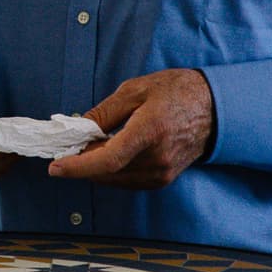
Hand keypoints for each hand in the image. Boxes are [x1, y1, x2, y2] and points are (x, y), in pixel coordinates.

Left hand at [49, 69, 216, 188]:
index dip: (78, 167)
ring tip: (87, 147)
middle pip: (107, 173)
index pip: (107, 160)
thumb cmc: (175, 92)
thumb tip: (78, 129)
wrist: (216, 107)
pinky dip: (112, 172)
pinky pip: (128, 181)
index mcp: (149, 132)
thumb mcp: (134, 90)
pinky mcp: (164, 178)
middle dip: (82, 163)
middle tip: (68, 148)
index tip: (55, 167)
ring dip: (96, 169)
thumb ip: (103, 112)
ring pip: (116, 180)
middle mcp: (157, 159)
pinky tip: (106, 155)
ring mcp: (163, 172)